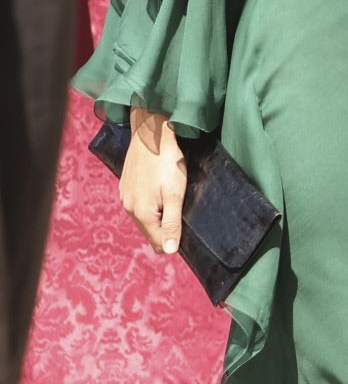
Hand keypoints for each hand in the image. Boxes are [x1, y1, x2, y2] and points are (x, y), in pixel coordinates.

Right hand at [121, 109, 185, 255]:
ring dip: (158, 216)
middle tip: (182, 212)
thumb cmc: (166, 161)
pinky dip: (150, 205)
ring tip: (172, 200)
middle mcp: (128, 207)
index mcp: (140, 213)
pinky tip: (160, 192)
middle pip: (150, 232)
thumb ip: (172, 223)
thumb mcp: (175, 194)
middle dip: (166, 230)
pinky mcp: (125, 186)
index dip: (174, 241)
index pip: (158, 243)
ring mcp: (124, 196)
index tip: (187, 229)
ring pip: (144, 219)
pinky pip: (139, 205)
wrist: (151, 132)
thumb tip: (170, 250)